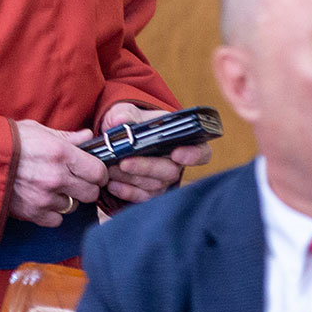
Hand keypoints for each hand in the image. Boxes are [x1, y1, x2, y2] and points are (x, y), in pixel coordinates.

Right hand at [9, 120, 107, 225]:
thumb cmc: (8, 141)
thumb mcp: (38, 130)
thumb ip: (67, 137)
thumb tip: (88, 137)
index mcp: (61, 153)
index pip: (98, 172)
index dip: (98, 172)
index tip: (93, 171)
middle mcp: (56, 177)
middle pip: (90, 193)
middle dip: (86, 187)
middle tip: (76, 181)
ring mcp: (45, 197)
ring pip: (73, 206)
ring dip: (67, 199)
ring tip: (52, 188)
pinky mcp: (32, 213)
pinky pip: (56, 220)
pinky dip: (52, 213)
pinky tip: (43, 199)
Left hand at [97, 102, 213, 205]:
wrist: (117, 141)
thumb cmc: (129, 123)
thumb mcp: (126, 112)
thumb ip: (124, 114)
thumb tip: (121, 121)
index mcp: (180, 138)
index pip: (200, 151)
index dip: (194, 154)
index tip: (177, 154)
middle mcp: (176, 163)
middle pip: (171, 172)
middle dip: (146, 167)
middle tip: (124, 162)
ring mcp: (164, 181)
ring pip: (155, 186)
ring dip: (131, 179)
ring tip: (111, 169)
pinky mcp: (150, 194)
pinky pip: (143, 198)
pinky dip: (127, 192)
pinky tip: (113, 185)